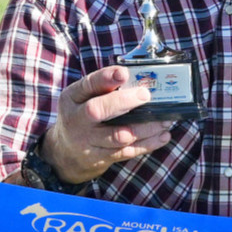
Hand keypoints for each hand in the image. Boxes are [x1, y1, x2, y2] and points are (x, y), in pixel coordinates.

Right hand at [41, 66, 175, 184]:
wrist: (67, 153)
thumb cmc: (81, 116)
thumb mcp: (82, 97)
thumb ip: (103, 88)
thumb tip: (136, 78)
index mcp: (73, 98)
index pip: (87, 84)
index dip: (105, 78)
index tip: (123, 73)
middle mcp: (77, 120)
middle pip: (97, 110)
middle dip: (123, 102)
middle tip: (146, 95)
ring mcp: (88, 142)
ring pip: (119, 135)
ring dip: (145, 127)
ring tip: (164, 120)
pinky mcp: (101, 158)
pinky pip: (127, 152)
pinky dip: (148, 144)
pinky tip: (163, 136)